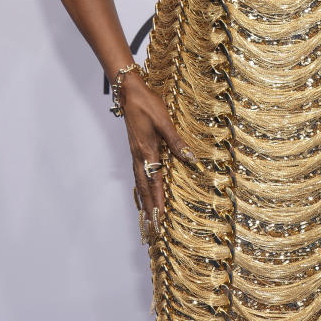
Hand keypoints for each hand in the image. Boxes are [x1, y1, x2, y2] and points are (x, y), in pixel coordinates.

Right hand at [120, 73, 198, 236]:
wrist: (129, 92)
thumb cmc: (148, 105)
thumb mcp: (165, 122)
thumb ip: (176, 142)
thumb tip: (190, 158)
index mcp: (147, 152)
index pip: (154, 183)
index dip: (158, 202)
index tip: (160, 219)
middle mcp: (139, 157)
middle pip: (144, 189)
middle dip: (149, 208)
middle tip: (152, 227)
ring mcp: (136, 154)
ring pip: (139, 183)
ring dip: (144, 200)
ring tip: (147, 216)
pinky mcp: (136, 149)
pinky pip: (138, 174)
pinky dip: (140, 187)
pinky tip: (143, 190)